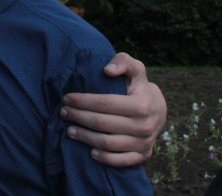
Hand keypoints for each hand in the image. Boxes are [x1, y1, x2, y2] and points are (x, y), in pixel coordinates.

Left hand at [61, 52, 165, 166]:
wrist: (159, 109)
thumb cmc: (139, 86)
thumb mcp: (135, 68)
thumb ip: (122, 62)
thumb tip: (107, 70)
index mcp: (142, 104)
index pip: (104, 104)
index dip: (82, 101)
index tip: (66, 98)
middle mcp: (145, 125)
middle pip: (103, 124)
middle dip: (78, 117)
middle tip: (63, 113)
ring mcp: (145, 142)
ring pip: (108, 143)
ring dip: (85, 138)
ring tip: (69, 130)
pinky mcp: (144, 154)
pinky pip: (122, 161)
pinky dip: (105, 158)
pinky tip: (90, 151)